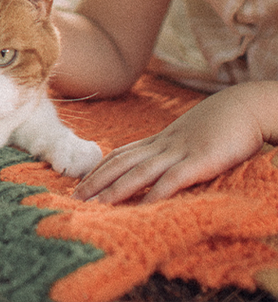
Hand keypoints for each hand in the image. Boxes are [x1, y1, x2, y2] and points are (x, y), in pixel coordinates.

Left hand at [73, 82, 276, 203]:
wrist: (241, 108)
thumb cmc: (215, 127)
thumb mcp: (186, 141)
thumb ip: (168, 154)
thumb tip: (152, 171)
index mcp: (157, 142)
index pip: (118, 156)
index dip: (97, 171)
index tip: (78, 185)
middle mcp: (161, 146)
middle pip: (120, 163)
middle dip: (95, 181)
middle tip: (74, 198)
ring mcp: (179, 152)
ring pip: (139, 171)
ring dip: (115, 189)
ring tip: (96, 205)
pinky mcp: (199, 161)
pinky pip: (174, 179)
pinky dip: (156, 192)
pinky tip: (143, 206)